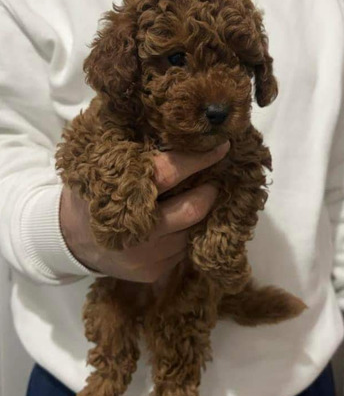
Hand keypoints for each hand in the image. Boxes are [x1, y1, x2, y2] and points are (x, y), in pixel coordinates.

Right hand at [60, 141, 229, 281]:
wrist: (70, 240)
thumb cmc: (91, 193)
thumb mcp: (100, 167)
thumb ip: (130, 150)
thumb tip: (167, 123)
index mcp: (123, 193)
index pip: (170, 171)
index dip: (198, 158)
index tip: (221, 146)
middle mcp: (137, 229)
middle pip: (191, 208)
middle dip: (209, 191)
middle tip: (214, 179)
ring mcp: (145, 255)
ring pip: (190, 232)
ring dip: (198, 214)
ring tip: (195, 200)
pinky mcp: (151, 271)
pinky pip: (182, 251)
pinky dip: (184, 235)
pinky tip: (175, 225)